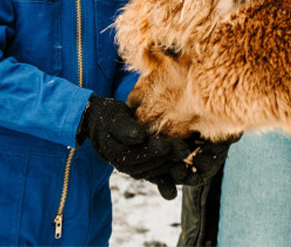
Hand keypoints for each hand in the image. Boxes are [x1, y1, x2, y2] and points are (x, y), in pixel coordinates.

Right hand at [77, 97, 193, 198]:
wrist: (101, 123)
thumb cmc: (108, 116)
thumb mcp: (114, 118)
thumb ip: (125, 127)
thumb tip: (138, 136)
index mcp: (116, 153)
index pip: (137, 153)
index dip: (153, 150)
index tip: (167, 145)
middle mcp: (125, 165)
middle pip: (149, 164)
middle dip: (168, 158)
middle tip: (186, 150)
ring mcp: (135, 168)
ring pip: (156, 171)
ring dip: (173, 169)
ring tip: (189, 162)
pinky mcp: (145, 167)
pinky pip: (160, 174)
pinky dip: (174, 176)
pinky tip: (190, 175)